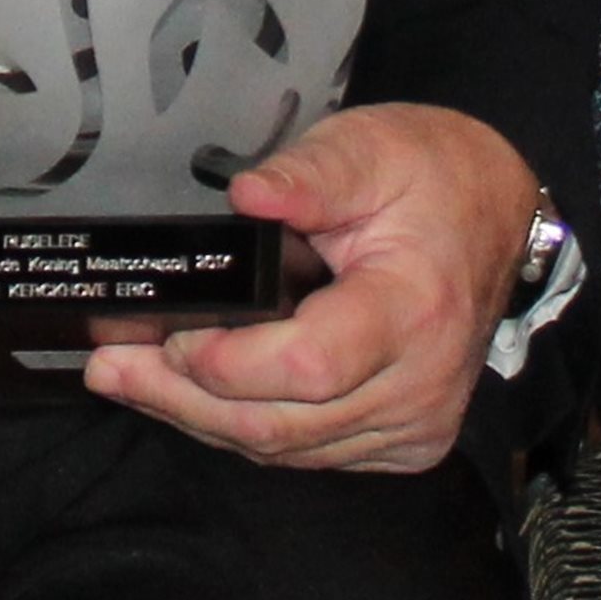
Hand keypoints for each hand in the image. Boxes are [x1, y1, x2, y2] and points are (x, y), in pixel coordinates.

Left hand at [82, 103, 538, 472]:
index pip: (310, 365)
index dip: (229, 361)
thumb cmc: (427, 178)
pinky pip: (305, 451)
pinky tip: (190, 397)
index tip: (169, 333)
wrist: (489, 213)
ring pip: (286, 448)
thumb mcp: (367, 148)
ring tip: (127, 378)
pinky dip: (243, 427)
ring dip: (199, 417)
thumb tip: (248, 196)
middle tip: (110, 365)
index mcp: (414, 309)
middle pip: (282, 422)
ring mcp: (412, 422)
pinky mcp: (400, 439)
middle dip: (182, 399)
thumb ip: (307, 176)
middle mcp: (419, 383)